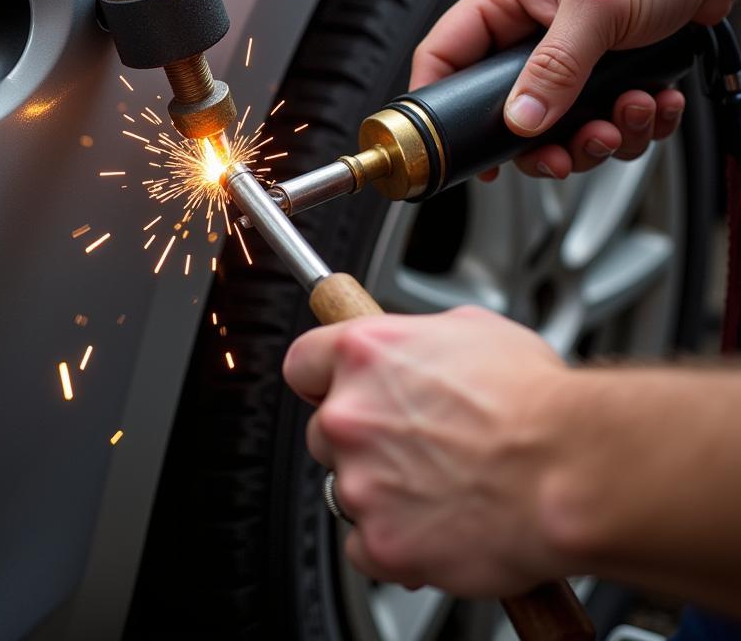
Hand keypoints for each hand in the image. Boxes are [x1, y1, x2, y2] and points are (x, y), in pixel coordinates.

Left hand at [283, 307, 575, 595]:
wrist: (574, 469)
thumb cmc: (538, 400)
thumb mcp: (474, 330)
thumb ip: (421, 340)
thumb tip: (415, 349)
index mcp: (364, 353)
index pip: (303, 363)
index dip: (322, 378)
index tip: (334, 388)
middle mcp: (351, 414)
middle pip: (326, 429)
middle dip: (364, 438)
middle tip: (416, 444)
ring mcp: (360, 480)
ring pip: (347, 488)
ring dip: (382, 490)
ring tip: (443, 485)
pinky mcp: (382, 541)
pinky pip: (364, 546)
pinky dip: (395, 543)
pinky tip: (438, 524)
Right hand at [409, 0, 731, 177]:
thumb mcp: (597, 5)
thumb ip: (556, 66)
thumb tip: (521, 117)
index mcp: (502, 0)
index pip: (442, 56)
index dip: (438, 105)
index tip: (455, 147)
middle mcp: (524, 32)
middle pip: (502, 111)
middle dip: (543, 140)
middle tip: (569, 150)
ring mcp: (561, 57)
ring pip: (554, 127)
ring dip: (596, 135)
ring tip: (629, 112)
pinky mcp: (597, 75)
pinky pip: (597, 122)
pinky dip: (629, 125)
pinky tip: (651, 101)